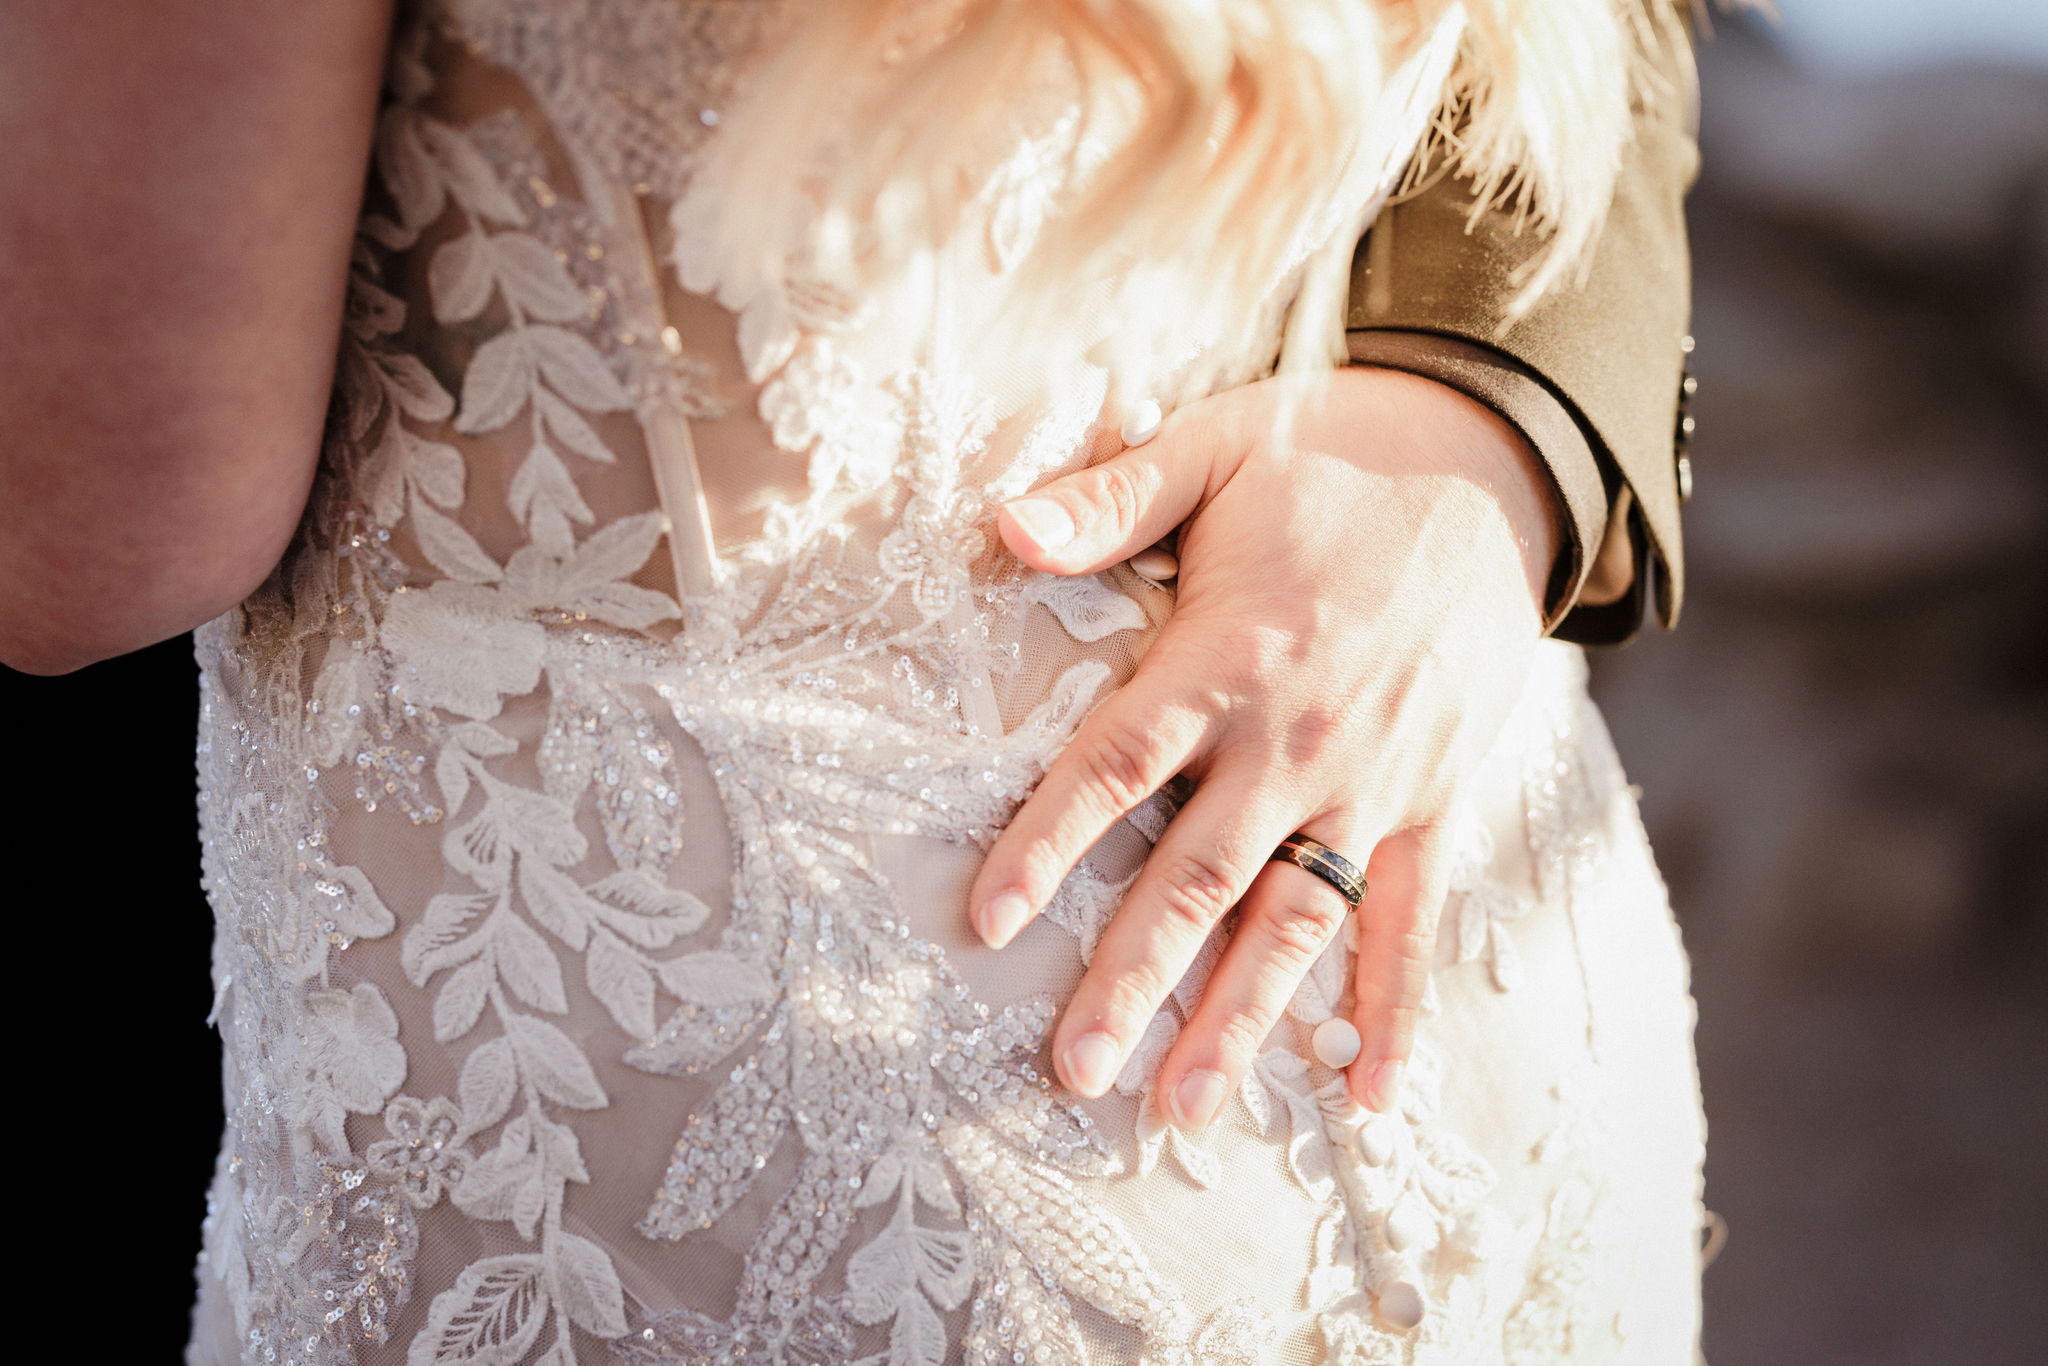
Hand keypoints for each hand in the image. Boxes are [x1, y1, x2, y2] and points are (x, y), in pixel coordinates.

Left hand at [968, 366, 1559, 1125]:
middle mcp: (1298, 738)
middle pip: (1199, 875)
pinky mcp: (1435, 802)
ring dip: (1240, 1019)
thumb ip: (1109, 498)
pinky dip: (1393, 1008)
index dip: (1048, 843)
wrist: (1489, 468)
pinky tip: (1373, 1095)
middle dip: (1133, 976)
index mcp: (1229, 656)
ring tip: (1181, 1109)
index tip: (986, 923)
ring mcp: (1374, 782)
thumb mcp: (1212, 450)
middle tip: (1072, 1067)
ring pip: (1296, 921)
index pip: (1119, 766)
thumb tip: (997, 527)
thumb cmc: (1329, 457)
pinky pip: (1414, 921)